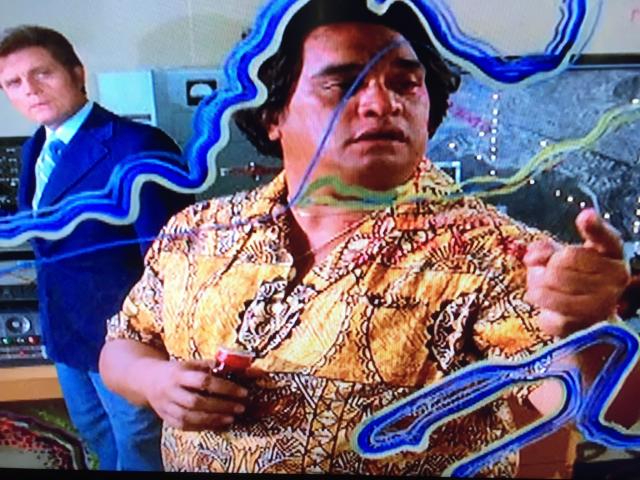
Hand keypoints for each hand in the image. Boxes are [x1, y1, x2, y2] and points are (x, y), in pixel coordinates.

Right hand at [137, 358, 249, 430]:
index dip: (224, 387)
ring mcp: (166, 406)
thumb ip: (210, 366)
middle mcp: (171, 390)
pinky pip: (184, 426)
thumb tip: (236, 367)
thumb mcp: (191, 363)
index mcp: (179, 373)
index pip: (203, 381)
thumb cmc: (176, 370)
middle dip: (221, 406)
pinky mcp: (166, 418)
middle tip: (240, 407)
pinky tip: (217, 425)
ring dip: (212, 419)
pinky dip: (201, 427)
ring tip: (231, 418)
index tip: (242, 392)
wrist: (147, 380)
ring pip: (189, 417)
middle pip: (196, 402)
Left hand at [523, 208, 629, 336]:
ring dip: (536, 287)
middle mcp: (615, 278)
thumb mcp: (562, 257)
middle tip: (545, 274)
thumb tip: (531, 256)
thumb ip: (547, 249)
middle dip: (544, 268)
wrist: (589, 319)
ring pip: (549, 286)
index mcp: (612, 254)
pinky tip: (549, 309)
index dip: (594, 226)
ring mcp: (603, 303)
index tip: (585, 216)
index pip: (606, 237)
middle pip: (561, 263)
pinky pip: (548, 313)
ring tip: (541, 289)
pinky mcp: (587, 325)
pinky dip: (541, 310)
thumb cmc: (574, 280)